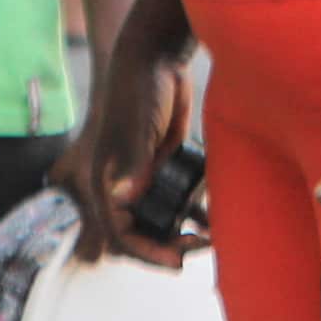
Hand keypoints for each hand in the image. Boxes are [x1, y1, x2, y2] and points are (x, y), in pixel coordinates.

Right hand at [58, 0, 198, 265]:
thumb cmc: (137, 90)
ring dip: (184, 233)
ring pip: (162, 219)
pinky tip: (215, 221)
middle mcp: (124, 186)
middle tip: (198, 250)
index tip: (176, 262)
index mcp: (106, 183)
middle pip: (142, 233)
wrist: (157, 57)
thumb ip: (132, 165)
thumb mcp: (135, 128)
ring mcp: (145, 177)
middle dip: (168, 247)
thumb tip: (122, 200)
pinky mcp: (165, 165)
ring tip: (210, 240)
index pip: (120, 233)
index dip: (146, 253)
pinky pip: (179, 199)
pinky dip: (195, 212)